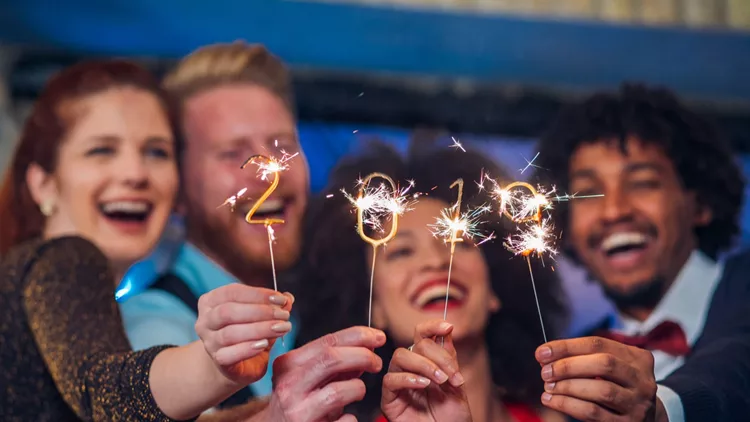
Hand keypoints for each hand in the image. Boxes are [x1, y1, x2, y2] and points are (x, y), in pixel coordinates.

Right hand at [195, 283, 293, 384]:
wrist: (236, 364)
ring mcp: (209, 342)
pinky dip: (248, 348)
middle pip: (228, 312)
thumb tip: (288, 298)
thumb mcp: (261, 316)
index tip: (281, 299)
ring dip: (260, 329)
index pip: (232, 292)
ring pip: (230, 333)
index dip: (257, 294)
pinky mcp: (218, 361)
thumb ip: (273, 305)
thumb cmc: (248, 333)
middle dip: (260, 311)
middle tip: (284, 315)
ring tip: (281, 328)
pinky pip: (229, 354)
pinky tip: (265, 345)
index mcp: (211, 302)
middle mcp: (205, 321)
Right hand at [261, 326, 385, 421]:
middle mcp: (289, 385)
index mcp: (288, 364)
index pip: (328, 341)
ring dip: (358, 388)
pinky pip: (344, 420)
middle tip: (377, 363)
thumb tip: (367, 344)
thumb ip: (333, 362)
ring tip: (358, 392)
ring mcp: (296, 409)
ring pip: (338, 391)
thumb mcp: (307, 377)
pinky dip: (351, 417)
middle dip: (362, 356)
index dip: (358, 335)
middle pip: (331, 359)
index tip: (378, 337)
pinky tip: (346, 417)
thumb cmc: (296, 402)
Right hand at [381, 320, 471, 421]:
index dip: (432, 326)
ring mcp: (399, 383)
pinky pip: (390, 380)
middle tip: (451, 374)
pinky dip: (408, 378)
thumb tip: (446, 330)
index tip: (448, 326)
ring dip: (423, 365)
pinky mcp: (389, 399)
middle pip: (414, 344)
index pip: (422, 335)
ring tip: (440, 380)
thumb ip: (450, 359)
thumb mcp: (456, 384)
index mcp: (426, 361)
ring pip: (400, 356)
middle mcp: (410, 368)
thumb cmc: (452, 417)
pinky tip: (424, 385)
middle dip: (436, 356)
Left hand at [535, 337, 659, 421]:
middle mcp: (642, 379)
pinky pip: (594, 412)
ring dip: (568, 386)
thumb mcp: (612, 369)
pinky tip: (552, 400)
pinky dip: (568, 404)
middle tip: (545, 371)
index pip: (598, 344)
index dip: (567, 346)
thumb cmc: (618, 387)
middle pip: (603, 363)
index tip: (542, 352)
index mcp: (637, 358)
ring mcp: (638, 403)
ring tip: (548, 387)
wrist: (646, 420)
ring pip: (601, 389)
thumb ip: (585, 359)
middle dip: (568, 366)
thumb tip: (547, 356)